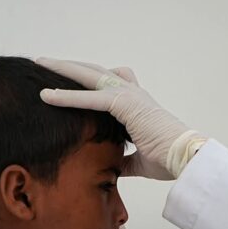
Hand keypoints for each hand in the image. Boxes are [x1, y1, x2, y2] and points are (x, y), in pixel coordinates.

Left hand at [35, 58, 204, 179]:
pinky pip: (89, 96)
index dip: (88, 82)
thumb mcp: (140, 162)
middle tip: (48, 62)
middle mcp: (133, 94)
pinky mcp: (124, 104)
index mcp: (137, 105)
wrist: (187, 158)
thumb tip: (113, 166)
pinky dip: (66, 96)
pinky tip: (46, 96)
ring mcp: (129, 95)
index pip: (108, 86)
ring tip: (40, 63)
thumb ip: (125, 160)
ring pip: (89, 75)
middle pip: (95, 72)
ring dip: (63, 69)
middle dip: (71, 66)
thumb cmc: (171, 160)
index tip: (70, 79)